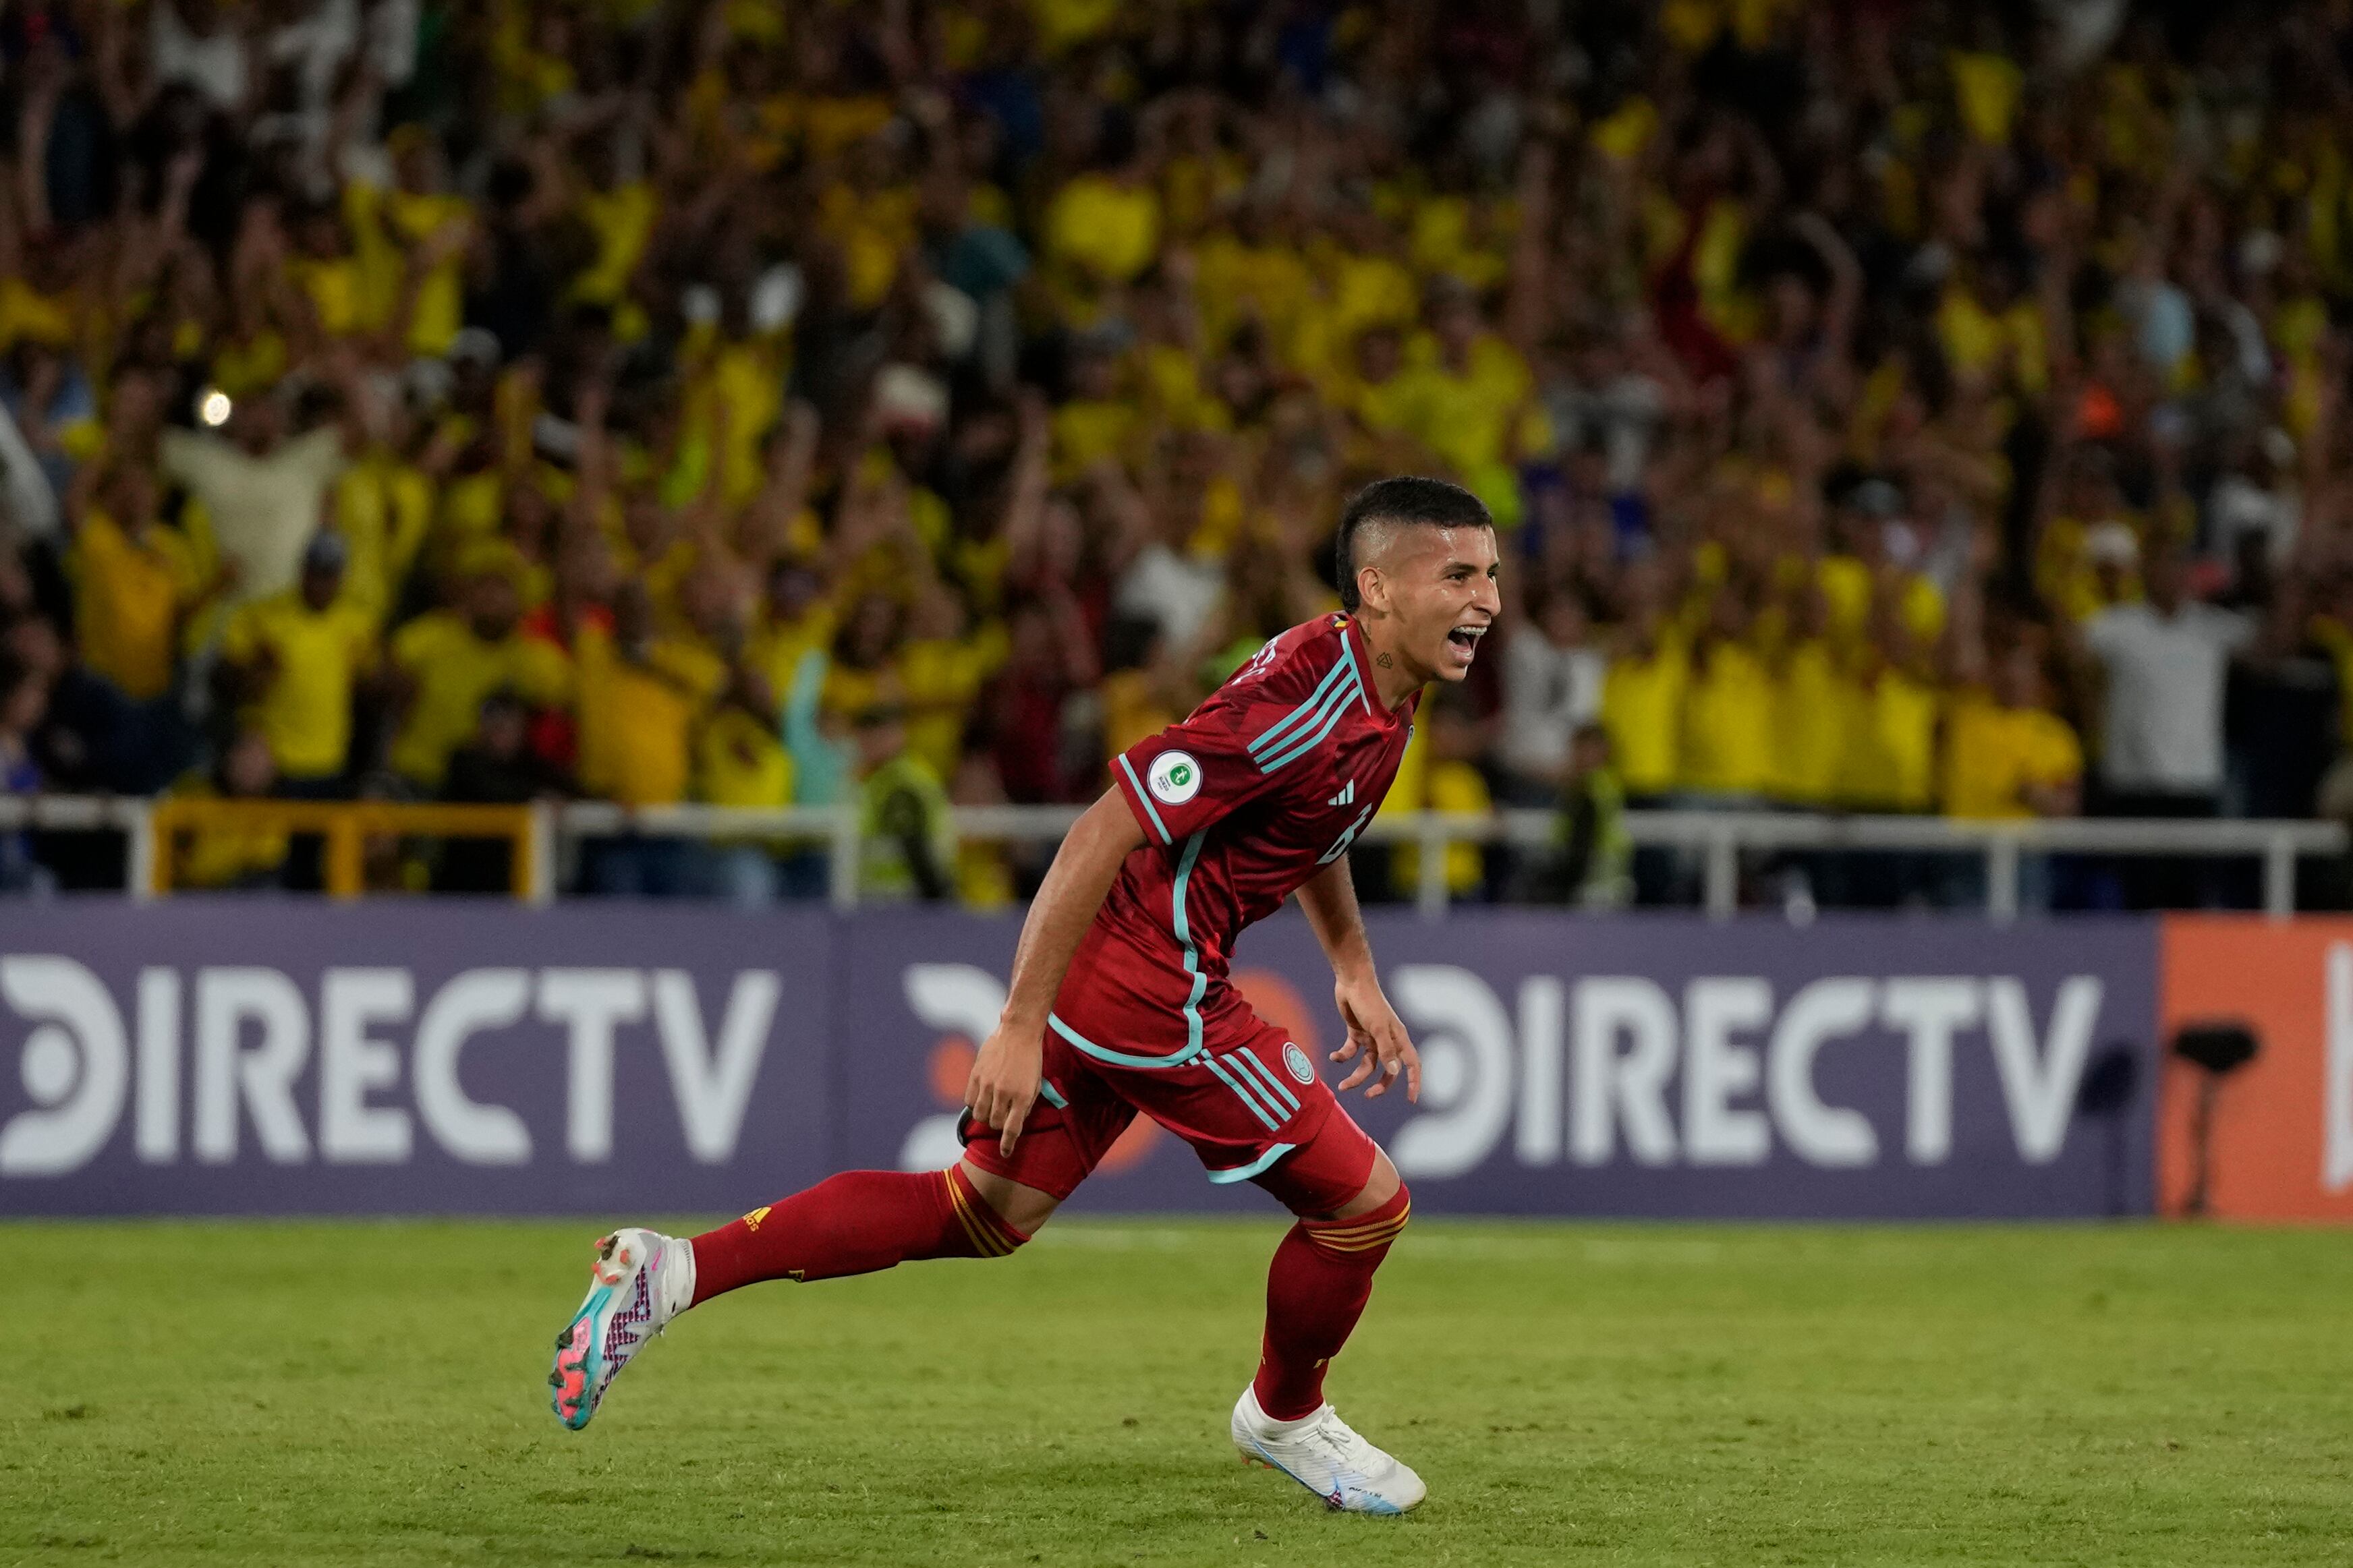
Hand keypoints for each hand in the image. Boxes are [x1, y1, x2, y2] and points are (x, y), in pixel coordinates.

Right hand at [964, 1017, 1042, 1156]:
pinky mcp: (976, 1075)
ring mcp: (987, 1083)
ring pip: (979, 1115)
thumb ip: (1025, 1105)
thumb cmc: (1031, 1059)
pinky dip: (974, 1104)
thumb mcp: (1035, 1084)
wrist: (1018, 1032)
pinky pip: (969, 1100)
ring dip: (985, 1117)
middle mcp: (1004, 1092)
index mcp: (1022, 1096)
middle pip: (994, 1124)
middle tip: (1002, 1117)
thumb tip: (1014, 1121)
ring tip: (991, 1108)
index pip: (1012, 1129)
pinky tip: (981, 1099)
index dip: (1007, 1145)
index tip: (1005, 1154)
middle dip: (998, 1126)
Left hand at [1329, 970, 1419, 1100]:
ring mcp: (1372, 1038)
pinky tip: (1334, 1057)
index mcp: (1399, 1039)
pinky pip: (1351, 1052)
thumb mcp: (1378, 1028)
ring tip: (1342, 1086)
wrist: (1351, 981)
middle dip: (1379, 1085)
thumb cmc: (1369, 1002)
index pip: (1412, 1064)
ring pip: (1367, 1065)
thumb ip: (1386, 1051)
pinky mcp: (1356, 1033)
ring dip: (1356, 1076)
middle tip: (1367, 1095)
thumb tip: (1395, 1072)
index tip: (1411, 1099)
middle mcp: (1387, 1041)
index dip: (1414, 1082)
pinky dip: (1343, 1057)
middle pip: (1388, 1070)